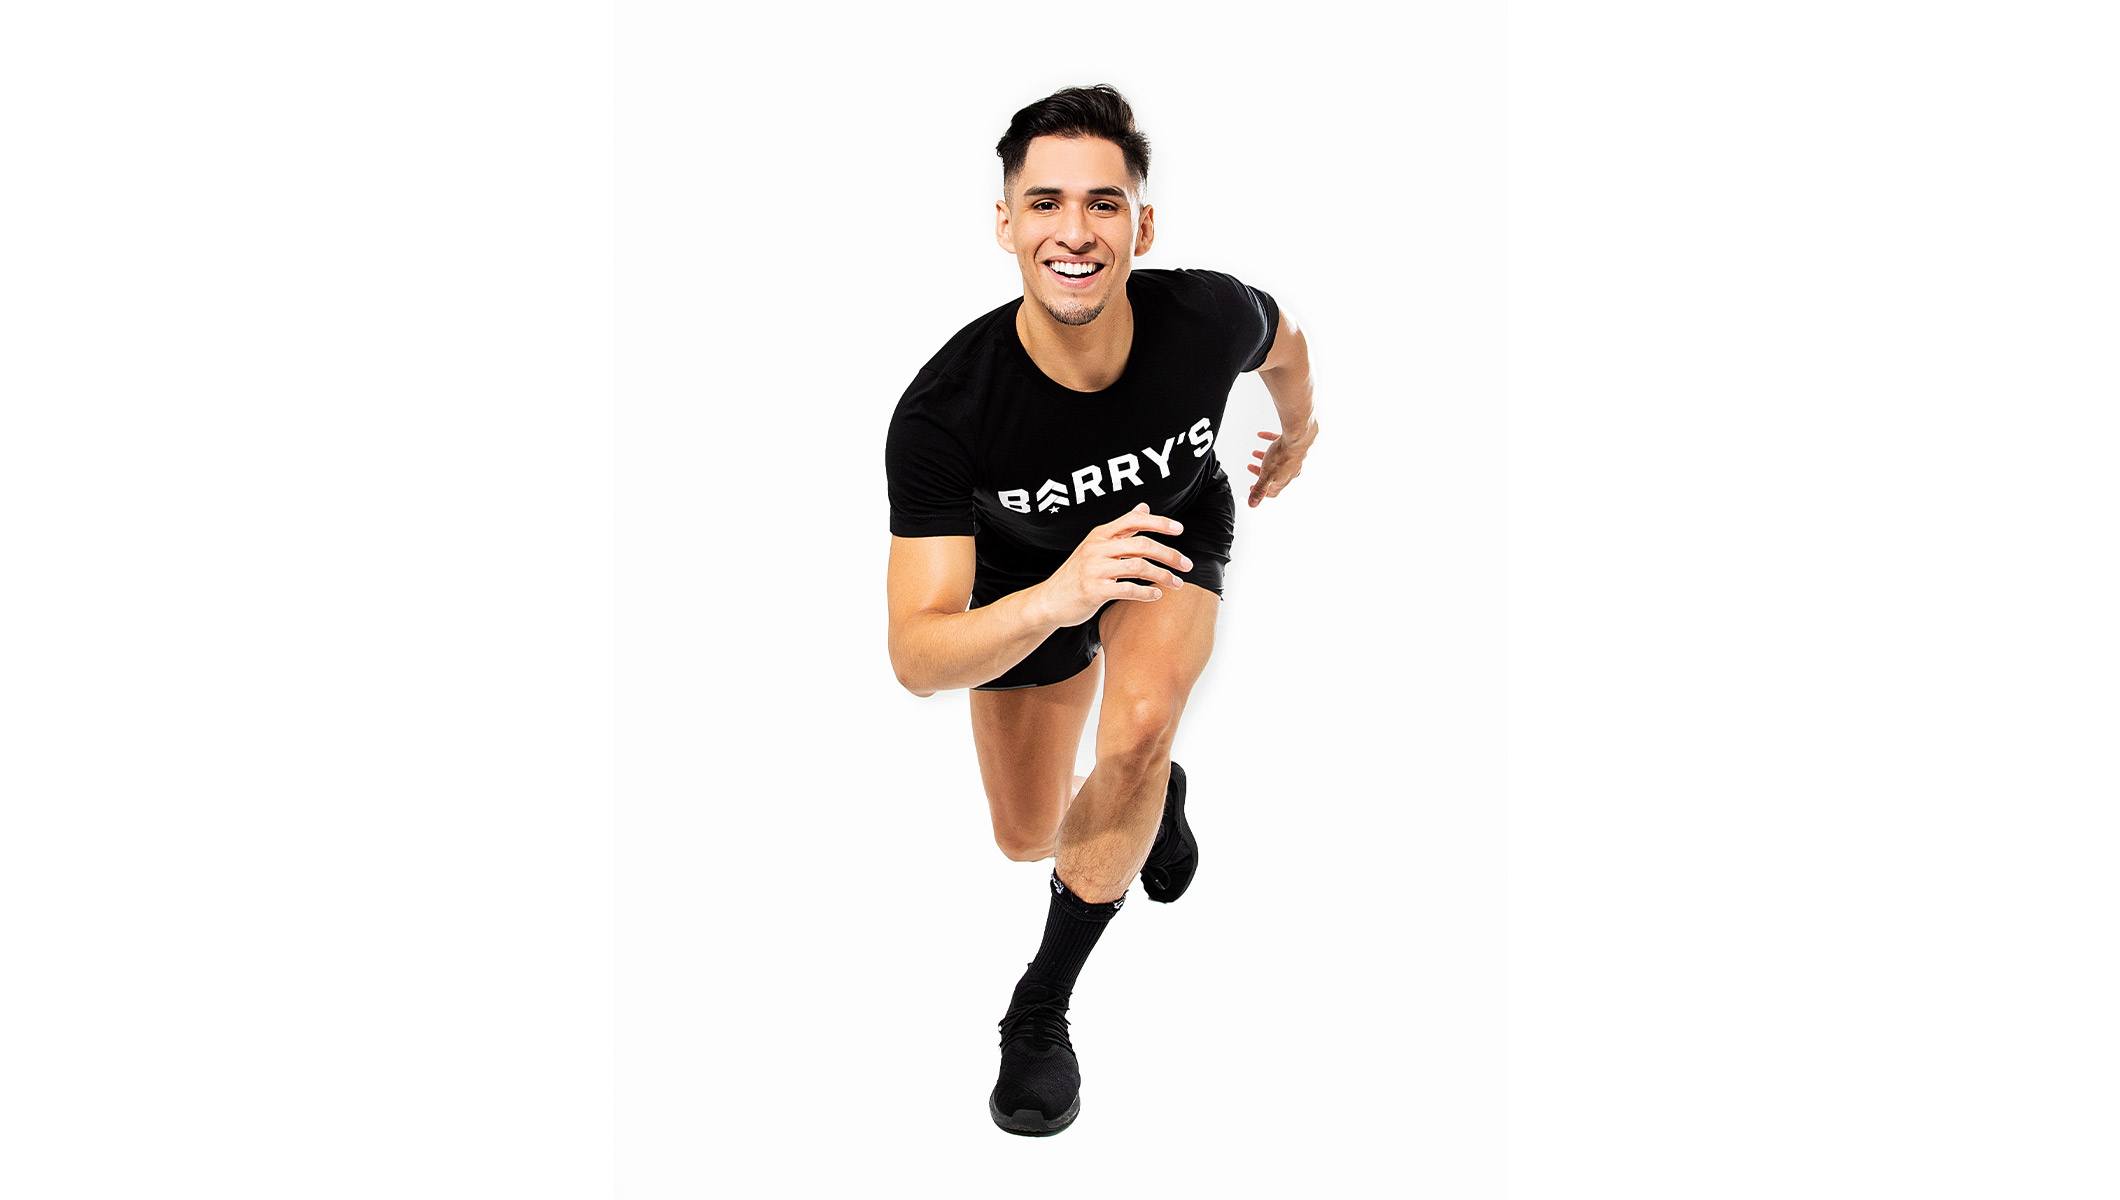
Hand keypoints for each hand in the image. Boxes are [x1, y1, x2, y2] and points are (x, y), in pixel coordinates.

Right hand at [1034, 502, 1191, 627]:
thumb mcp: (1096, 546)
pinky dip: (1146, 593)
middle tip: (1187, 565)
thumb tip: (1144, 507)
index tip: (1179, 529)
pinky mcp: (1093, 590)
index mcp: (1099, 534)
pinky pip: (1127, 589)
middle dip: (1169, 554)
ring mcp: (1094, 569)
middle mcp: (1096, 548)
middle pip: (1142, 545)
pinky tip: (1156, 596)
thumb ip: (1121, 529)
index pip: (1133, 520)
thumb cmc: (1077, 574)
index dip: (1159, 522)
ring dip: (1162, 575)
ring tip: (1177, 584)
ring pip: (1138, 567)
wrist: (1049, 600)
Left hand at [1246, 418, 1317, 506]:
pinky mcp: (1293, 444)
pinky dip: (1269, 440)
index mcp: (1283, 480)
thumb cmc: (1283, 457)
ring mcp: (1292, 458)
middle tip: (1251, 468)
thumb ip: (1259, 489)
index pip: (1272, 491)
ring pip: (1276, 459)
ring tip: (1254, 453)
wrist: (1297, 437)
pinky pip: (1279, 443)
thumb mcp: (1266, 476)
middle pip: (1273, 475)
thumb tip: (1252, 504)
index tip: (1253, 488)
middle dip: (1260, 472)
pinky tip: (1260, 435)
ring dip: (1264, 457)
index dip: (1261, 492)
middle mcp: (1290, 470)